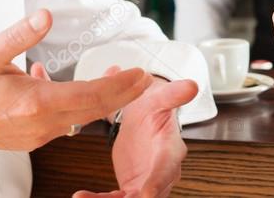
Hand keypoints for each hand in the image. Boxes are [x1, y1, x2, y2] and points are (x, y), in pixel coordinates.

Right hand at [0, 9, 153, 152]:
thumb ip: (21, 34)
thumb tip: (45, 16)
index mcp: (35, 102)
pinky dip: (80, 104)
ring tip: (119, 79)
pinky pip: (67, 121)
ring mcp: (39, 134)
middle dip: (123, 93)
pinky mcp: (35, 138)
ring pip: (83, 117)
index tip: (139, 74)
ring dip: (104, 98)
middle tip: (143, 78)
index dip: (119, 85)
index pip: (90, 95)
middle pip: (95, 108)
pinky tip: (73, 87)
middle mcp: (42, 123)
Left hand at [71, 75, 197, 197]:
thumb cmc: (154, 108)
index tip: (147, 194)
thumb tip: (191, 86)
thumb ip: (173, 94)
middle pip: (152, 194)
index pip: (168, 168)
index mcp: (171, 149)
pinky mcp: (133, 188)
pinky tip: (81, 196)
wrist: (144, 117)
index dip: (158, 181)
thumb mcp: (160, 98)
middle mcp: (163, 172)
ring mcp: (148, 182)